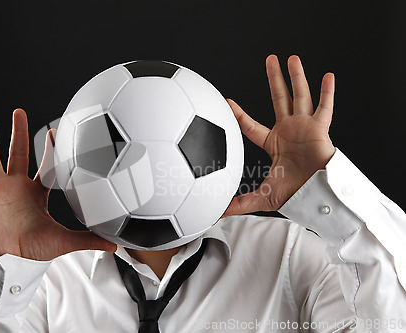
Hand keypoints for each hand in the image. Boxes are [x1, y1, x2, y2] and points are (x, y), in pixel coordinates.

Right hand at [0, 109, 116, 259]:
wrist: (12, 261)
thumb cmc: (36, 249)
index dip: (50, 149)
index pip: (45, 166)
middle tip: (19, 112)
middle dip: (18, 132)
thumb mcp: (65, 240)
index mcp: (37, 192)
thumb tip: (116, 244)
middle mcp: (17, 187)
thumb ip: (89, 239)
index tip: (53, 131)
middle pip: (17, 154)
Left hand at [224, 55, 335, 215]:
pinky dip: (327, 93)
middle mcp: (289, 131)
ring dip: (297, 77)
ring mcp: (305, 128)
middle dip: (275, 80)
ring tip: (291, 58)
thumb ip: (240, 203)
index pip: (251, 126)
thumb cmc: (295, 195)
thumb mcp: (262, 197)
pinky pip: (324, 108)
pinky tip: (327, 76)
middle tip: (270, 60)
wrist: (317, 197)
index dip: (239, 115)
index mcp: (274, 143)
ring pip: (300, 97)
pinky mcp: (320, 130)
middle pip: (279, 99)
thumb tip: (217, 213)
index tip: (227, 102)